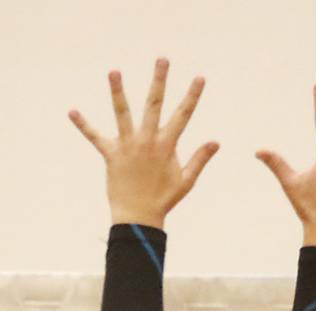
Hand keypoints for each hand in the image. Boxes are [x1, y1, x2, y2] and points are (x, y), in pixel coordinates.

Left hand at [69, 58, 218, 227]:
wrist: (139, 217)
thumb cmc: (164, 199)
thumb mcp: (186, 180)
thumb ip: (199, 158)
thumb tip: (216, 142)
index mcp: (167, 146)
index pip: (183, 116)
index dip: (192, 96)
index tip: (199, 78)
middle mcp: (148, 141)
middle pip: (154, 105)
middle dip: (159, 81)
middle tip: (162, 59)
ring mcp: (129, 146)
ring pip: (123, 114)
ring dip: (118, 92)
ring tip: (114, 72)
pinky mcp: (112, 155)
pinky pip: (95, 137)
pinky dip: (84, 125)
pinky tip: (72, 112)